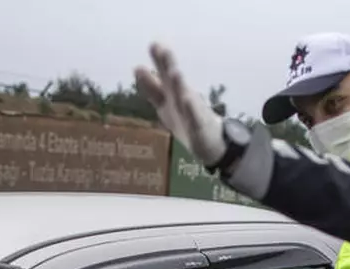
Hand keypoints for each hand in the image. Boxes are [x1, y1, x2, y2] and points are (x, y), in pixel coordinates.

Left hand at [134, 43, 226, 166]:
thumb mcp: (165, 103)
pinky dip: (191, 110)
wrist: (212, 142)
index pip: (164, 74)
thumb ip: (151, 87)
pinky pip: (194, 118)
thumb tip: (136, 67)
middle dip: (169, 65)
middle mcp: (182, 98)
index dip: (159, 61)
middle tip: (164, 49)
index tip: (154, 44)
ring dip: (179, 85)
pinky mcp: (199, 126)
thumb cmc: (186, 120)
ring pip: (184, 97)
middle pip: (173, 80)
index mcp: (172, 93)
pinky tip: (187, 101)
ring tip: (174, 72)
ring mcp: (192, 112)